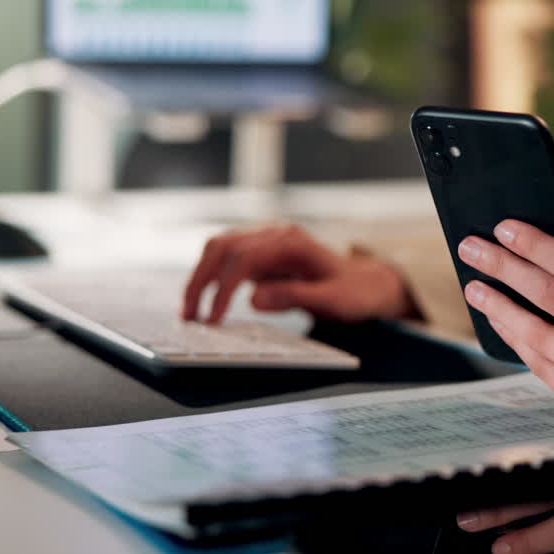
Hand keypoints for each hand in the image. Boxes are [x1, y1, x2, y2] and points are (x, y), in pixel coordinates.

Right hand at [181, 224, 416, 323]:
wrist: (365, 283)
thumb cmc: (353, 291)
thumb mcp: (333, 300)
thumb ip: (295, 297)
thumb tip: (253, 299)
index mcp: (292, 242)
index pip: (243, 258)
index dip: (223, 288)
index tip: (213, 318)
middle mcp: (274, 235)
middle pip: (222, 246)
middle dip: (200, 280)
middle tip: (188, 316)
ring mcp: (265, 242)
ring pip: (218, 249)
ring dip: (200, 277)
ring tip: (189, 312)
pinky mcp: (260, 255)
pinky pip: (226, 260)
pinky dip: (210, 278)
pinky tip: (203, 303)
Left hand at [457, 176, 553, 419]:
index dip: (536, 246)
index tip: (502, 228)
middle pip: (553, 300)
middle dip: (505, 270)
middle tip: (472, 250)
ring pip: (540, 338)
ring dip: (498, 307)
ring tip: (474, 285)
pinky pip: (540, 366)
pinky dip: (513, 337)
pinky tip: (497, 316)